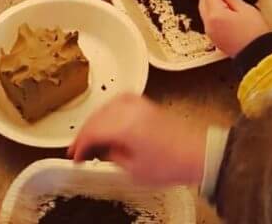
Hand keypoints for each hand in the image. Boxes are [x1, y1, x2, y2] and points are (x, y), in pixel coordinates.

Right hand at [68, 94, 206, 186]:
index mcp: (124, 125)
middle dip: (85, 131)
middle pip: (98, 115)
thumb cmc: (170, 164)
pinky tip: (108, 120)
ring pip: (108, 105)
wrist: (198, 153)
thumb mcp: (134, 170)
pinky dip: (109, 109)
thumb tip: (102, 150)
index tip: (74, 156)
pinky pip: (121, 101)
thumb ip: (113, 156)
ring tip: (90, 136)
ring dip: (95, 119)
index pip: (92, 130)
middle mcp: (131, 110)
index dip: (79, 144)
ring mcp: (141, 104)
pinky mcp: (148, 105)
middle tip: (77, 149)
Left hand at [199, 0, 270, 55]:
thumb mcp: (246, 10)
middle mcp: (210, 25)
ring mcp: (211, 33)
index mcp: (216, 15)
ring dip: (207, 3)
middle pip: (203, 4)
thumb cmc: (255, 33)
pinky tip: (218, 9)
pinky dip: (210, 13)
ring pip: (204, 13)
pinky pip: (209, 22)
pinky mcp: (215, 40)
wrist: (257, 54)